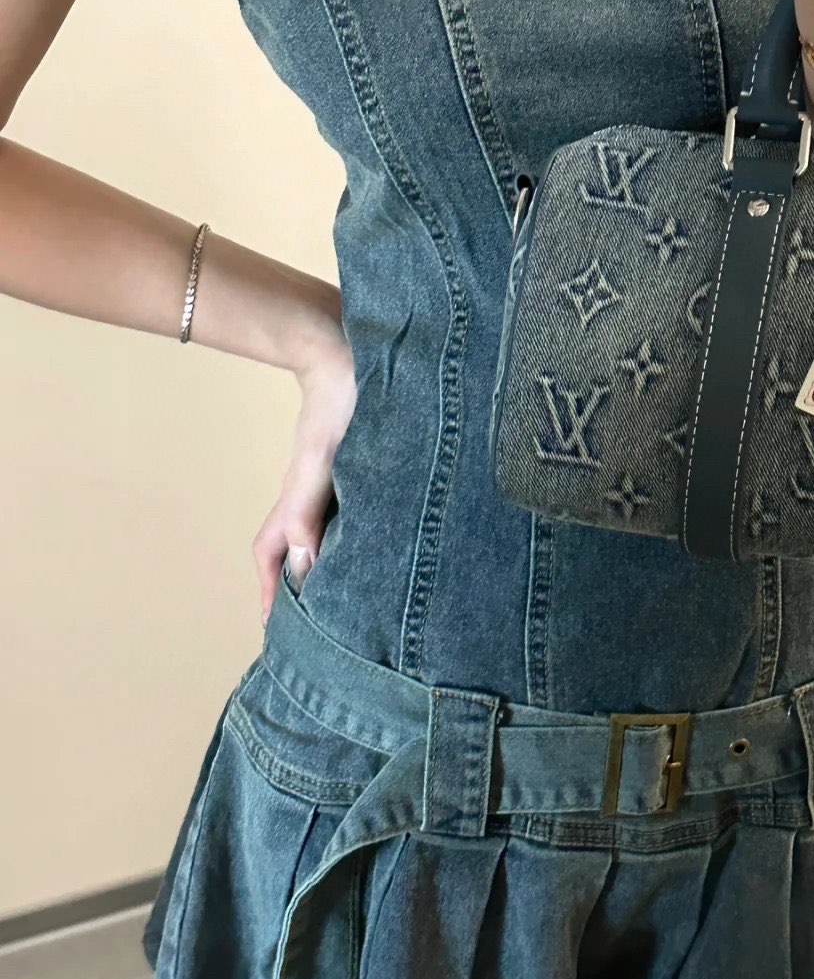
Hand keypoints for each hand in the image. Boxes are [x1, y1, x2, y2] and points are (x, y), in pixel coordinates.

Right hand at [251, 325, 356, 625]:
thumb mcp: (327, 459)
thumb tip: (302, 565)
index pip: (271, 552)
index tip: (276, 630)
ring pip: (321, 532)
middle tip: (313, 627)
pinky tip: (376, 546)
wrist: (355, 348)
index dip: (272, 591)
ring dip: (326, 565)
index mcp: (298, 495)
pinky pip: (347, 512)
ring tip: (344, 599)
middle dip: (297, 589)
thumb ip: (310, 508)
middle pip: (294, 550)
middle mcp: (312, 492)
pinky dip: (351, 537)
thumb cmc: (345, 398)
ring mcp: (333, 479)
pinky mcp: (357, 466)